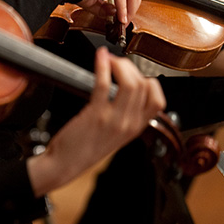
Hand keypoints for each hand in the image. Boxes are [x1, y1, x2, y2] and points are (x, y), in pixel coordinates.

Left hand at [26, 47, 164, 194]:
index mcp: (136, 128)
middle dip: (129, 66)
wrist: (66, 164)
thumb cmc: (85, 147)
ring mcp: (114, 120)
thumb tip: (127, 89)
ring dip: (119, 64)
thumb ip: (126, 115)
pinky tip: (99, 58)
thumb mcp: (116, 134)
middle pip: (143, 85)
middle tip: (116, 62)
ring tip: (108, 60)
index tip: (133, 73)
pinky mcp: (95, 115)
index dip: (148, 81)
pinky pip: (104, 85)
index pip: (158, 100)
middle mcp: (129, 124)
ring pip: (130, 83)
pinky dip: (102, 66)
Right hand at [76, 0, 141, 26]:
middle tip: (126, 20)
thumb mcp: (93, 1)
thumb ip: (105, 8)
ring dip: (130, 9)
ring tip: (123, 20)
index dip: (130, 4)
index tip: (125, 17)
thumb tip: (116, 13)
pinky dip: (123, 7)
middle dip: (133, 7)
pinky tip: (120, 17)